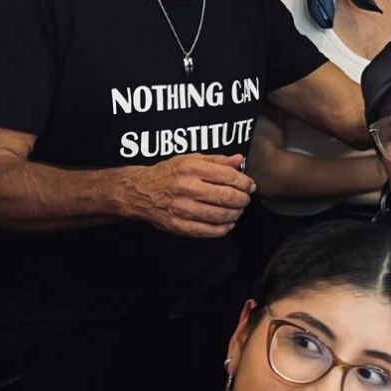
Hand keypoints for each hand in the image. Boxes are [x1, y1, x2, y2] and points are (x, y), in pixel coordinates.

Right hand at [123, 153, 254, 236]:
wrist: (140, 191)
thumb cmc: (169, 173)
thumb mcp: (191, 159)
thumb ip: (217, 160)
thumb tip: (239, 160)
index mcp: (192, 168)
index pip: (228, 176)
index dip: (245, 183)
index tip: (250, 186)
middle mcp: (187, 187)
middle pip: (227, 197)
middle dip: (243, 200)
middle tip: (245, 200)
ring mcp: (181, 208)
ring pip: (220, 215)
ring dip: (235, 214)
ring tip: (237, 211)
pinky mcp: (177, 225)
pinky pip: (207, 231)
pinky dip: (223, 229)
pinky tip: (227, 224)